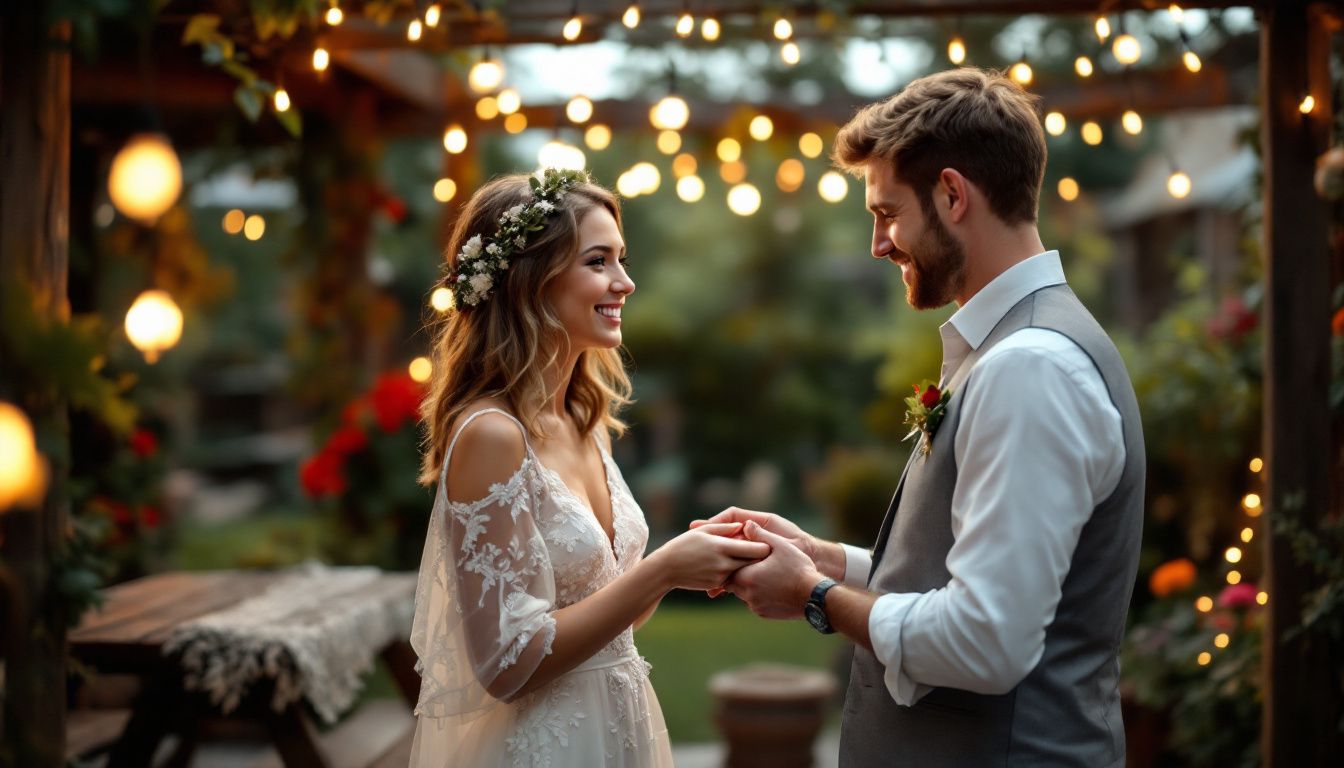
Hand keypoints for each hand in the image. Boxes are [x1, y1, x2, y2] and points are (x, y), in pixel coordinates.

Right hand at [650, 523, 770, 591]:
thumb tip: (744, 525)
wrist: (666, 569)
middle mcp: (724, 564)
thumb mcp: (703, 532)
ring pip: (744, 571)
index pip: (756, 549)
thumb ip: (725, 527)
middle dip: (760, 557)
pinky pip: (732, 578)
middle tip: (767, 552)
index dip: (764, 545)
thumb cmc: (684, 545)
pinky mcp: (717, 584)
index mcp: (722, 547)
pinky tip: (733, 566)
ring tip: (753, 559)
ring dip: (748, 565)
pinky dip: (735, 572)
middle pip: (754, 562)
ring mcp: (721, 576)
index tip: (767, 541)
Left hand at [692, 507, 828, 596]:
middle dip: (740, 573)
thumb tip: (745, 524)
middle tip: (750, 564)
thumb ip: (760, 535)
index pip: (727, 569)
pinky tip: (772, 587)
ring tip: (764, 574)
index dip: (732, 561)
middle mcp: (747, 595)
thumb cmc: (798, 569)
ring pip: (745, 593)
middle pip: (733, 582)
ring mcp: (755, 606)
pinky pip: (756, 603)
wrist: (815, 597)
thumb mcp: (780, 546)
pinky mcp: (764, 614)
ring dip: (750, 585)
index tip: (737, 554)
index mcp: (746, 577)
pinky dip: (760, 595)